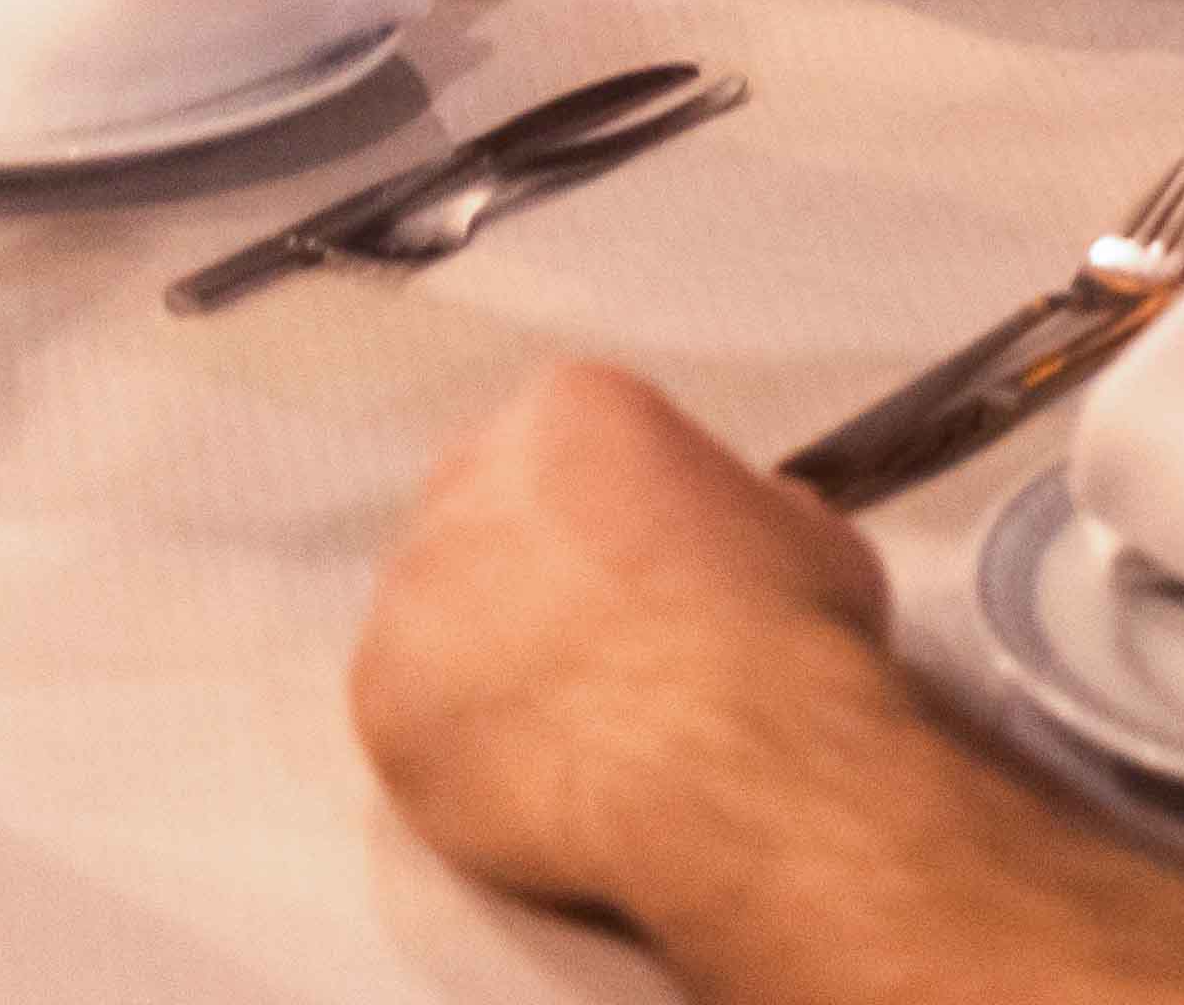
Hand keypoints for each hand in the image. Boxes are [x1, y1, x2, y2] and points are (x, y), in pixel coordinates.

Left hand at [352, 364, 898, 924]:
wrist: (742, 759)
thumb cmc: (783, 641)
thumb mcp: (802, 530)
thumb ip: (737, 515)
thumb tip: (727, 544)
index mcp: (570, 410)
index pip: (564, 443)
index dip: (606, 511)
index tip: (637, 565)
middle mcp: (469, 483)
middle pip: (479, 517)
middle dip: (525, 575)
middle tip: (590, 646)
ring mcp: (412, 593)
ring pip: (434, 620)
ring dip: (486, 663)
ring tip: (567, 725)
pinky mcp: (380, 700)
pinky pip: (409, 716)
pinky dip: (461, 746)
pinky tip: (531, 773)